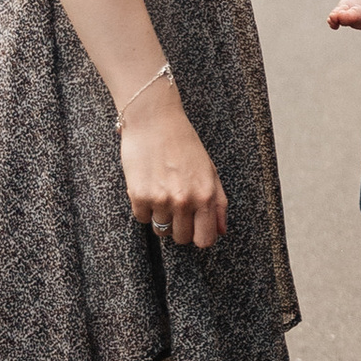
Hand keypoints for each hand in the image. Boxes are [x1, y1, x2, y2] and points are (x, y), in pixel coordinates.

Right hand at [120, 81, 226, 248]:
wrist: (154, 120)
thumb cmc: (184, 142)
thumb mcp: (209, 170)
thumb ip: (218, 203)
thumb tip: (222, 231)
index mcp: (206, 195)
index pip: (205, 240)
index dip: (200, 237)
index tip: (195, 229)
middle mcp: (184, 201)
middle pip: (182, 238)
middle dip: (180, 227)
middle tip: (177, 207)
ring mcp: (160, 200)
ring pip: (160, 230)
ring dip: (161, 216)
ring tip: (162, 192)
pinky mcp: (138, 196)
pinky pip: (142, 218)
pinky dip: (144, 208)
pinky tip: (148, 187)